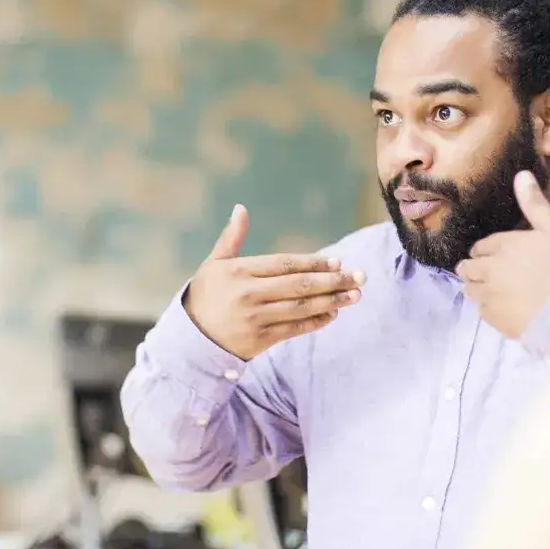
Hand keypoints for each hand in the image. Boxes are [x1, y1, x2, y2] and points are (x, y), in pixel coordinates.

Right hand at [184, 204, 365, 359]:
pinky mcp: (259, 340)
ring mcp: (255, 319)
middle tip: (359, 276)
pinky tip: (333, 313)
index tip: (337, 261)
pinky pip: (294, 329)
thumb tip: (241, 208)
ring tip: (354, 295)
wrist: (190, 339)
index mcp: (238, 271)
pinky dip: (316, 321)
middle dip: (333, 281)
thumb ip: (231, 237)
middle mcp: (248, 294)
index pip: (284, 264)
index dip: (313, 262)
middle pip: (298, 285)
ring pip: (301, 307)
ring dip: (332, 301)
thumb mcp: (213, 264)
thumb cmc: (205, 295)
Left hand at [455, 172, 549, 338]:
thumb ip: (534, 205)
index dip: (488, 252)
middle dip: (474, 270)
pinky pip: (482, 312)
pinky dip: (489, 310)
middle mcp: (487, 270)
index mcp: (500, 245)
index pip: (479, 248)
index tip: (500, 257)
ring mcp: (488, 296)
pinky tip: (506, 309)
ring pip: (471, 291)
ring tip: (498, 292)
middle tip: (493, 275)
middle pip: (467, 269)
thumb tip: (521, 174)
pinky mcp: (493, 319)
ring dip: (479, 289)